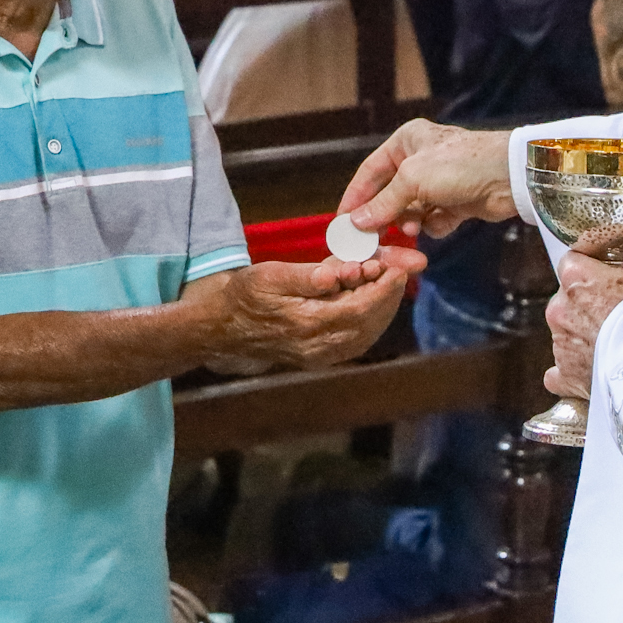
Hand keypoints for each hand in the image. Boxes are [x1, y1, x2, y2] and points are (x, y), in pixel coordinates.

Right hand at [209, 248, 425, 371]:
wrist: (223, 328)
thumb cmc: (246, 295)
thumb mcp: (270, 276)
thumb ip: (306, 277)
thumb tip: (337, 274)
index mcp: (306, 325)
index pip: (359, 310)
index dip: (383, 288)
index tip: (397, 264)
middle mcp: (319, 348)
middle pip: (369, 323)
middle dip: (389, 293)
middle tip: (399, 266)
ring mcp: (321, 357)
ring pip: (367, 334)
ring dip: (384, 306)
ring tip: (389, 278)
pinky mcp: (321, 358)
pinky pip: (357, 340)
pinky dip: (372, 318)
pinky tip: (374, 298)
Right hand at [340, 119, 516, 238]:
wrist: (510, 176)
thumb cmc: (459, 165)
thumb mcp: (413, 180)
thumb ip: (383, 203)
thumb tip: (356, 222)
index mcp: (407, 141)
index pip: (371, 171)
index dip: (356, 196)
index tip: (342, 221)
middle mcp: (421, 159)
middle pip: (390, 193)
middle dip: (385, 215)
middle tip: (372, 238)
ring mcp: (440, 182)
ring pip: (412, 209)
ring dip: (411, 221)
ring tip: (412, 227)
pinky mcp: (458, 202)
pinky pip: (435, 219)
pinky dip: (436, 225)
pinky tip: (442, 224)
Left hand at [544, 253, 622, 399]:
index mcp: (576, 278)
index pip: (572, 262)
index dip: (592, 268)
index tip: (608, 276)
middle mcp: (560, 309)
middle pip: (567, 300)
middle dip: (588, 305)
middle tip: (617, 313)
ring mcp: (560, 344)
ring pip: (566, 334)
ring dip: (584, 336)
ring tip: (614, 344)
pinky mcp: (566, 375)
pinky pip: (560, 373)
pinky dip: (574, 370)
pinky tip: (589, 369)